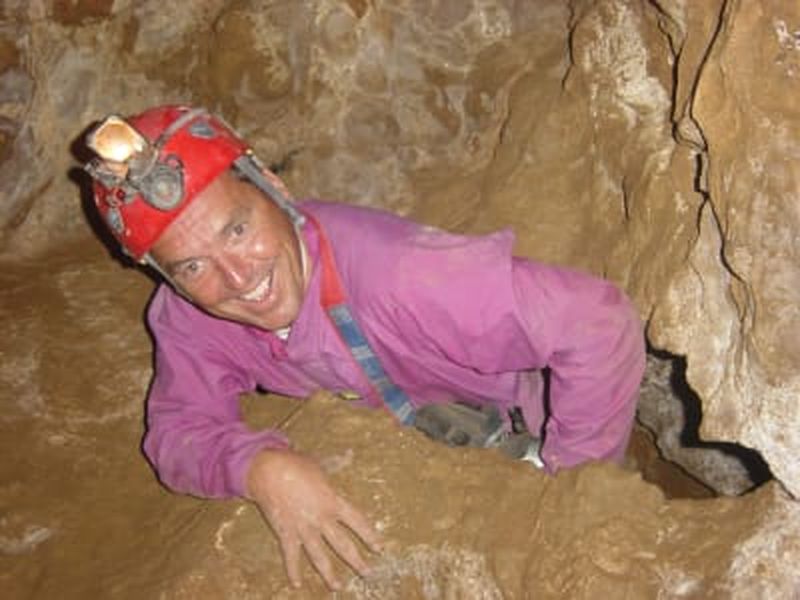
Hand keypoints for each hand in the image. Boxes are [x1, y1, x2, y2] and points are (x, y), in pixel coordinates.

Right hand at [245, 448, 382, 589]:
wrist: (269, 471)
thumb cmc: (296, 464)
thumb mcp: (320, 463)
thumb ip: (337, 462)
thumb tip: (350, 453)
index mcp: (333, 501)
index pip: (358, 521)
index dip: (370, 535)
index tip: (380, 548)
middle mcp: (322, 518)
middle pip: (343, 545)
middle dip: (357, 561)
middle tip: (368, 573)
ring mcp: (304, 528)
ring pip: (320, 556)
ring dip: (329, 573)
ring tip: (337, 587)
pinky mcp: (286, 533)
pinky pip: (291, 555)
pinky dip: (293, 570)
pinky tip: (297, 585)